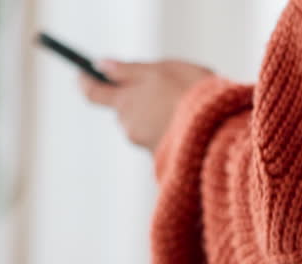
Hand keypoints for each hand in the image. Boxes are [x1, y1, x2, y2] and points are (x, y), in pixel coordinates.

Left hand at [80, 60, 212, 150]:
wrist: (219, 133)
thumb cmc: (191, 95)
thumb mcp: (161, 71)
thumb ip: (128, 70)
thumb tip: (101, 65)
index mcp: (125, 101)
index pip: (94, 92)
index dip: (86, 82)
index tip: (83, 73)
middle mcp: (129, 127)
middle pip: (124, 111)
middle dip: (137, 101)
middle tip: (164, 89)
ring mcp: (146, 146)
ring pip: (144, 127)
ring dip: (157, 117)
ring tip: (186, 108)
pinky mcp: (163, 161)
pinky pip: (161, 142)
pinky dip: (170, 132)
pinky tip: (192, 125)